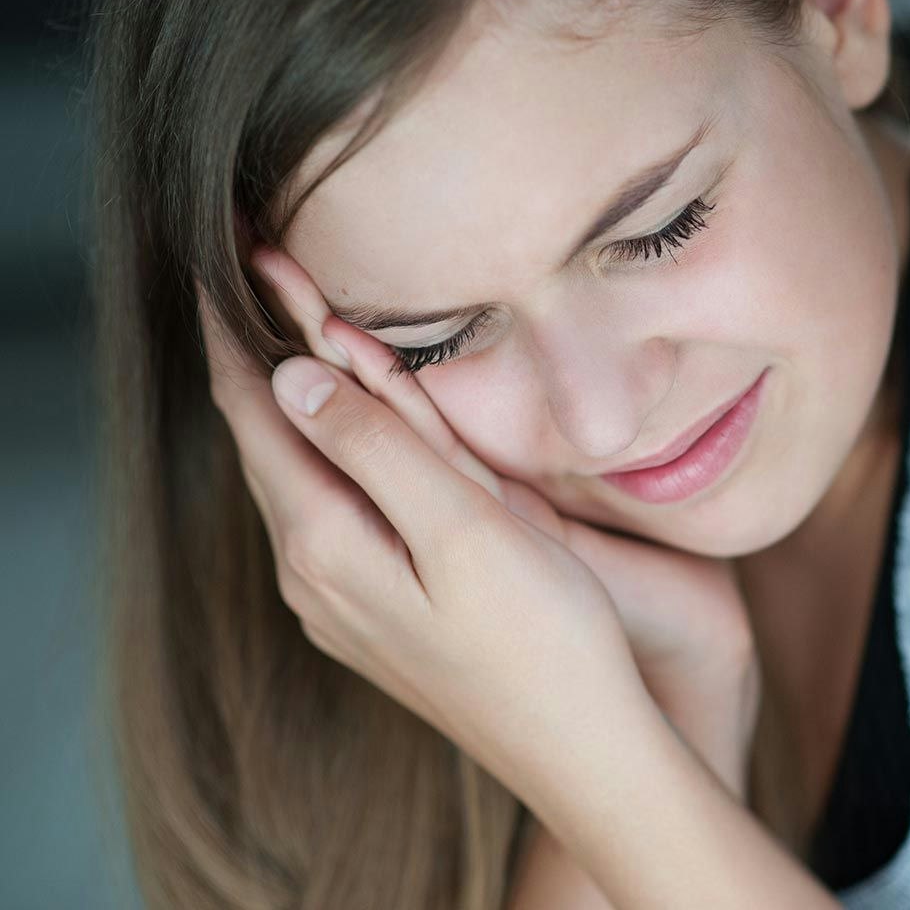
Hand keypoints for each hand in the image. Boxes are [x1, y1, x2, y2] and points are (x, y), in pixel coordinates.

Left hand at [241, 247, 761, 797]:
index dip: (231, 340)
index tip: (213, 272)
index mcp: (326, 542)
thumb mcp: (461, 529)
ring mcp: (339, 601)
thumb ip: (376, 449)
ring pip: (296, 480)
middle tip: (253, 287)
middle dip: (255, 363)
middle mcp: (313, 574)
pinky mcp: (374, 612)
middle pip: (267, 446)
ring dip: (289, 408)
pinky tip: (340, 440)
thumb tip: (289, 379)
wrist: (584, 749)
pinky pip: (329, 512)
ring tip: (282, 342)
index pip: (255, 417)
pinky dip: (327, 456)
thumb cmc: (542, 637)